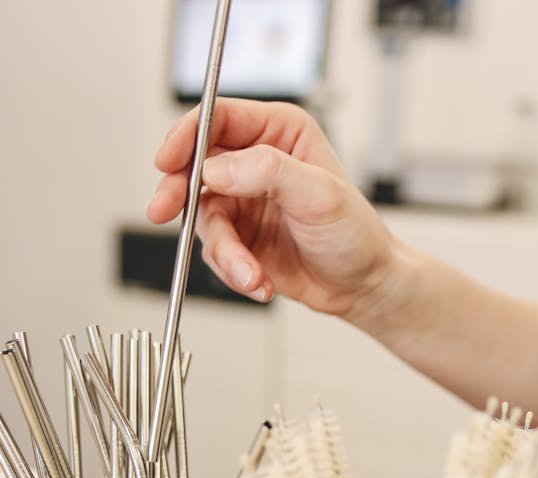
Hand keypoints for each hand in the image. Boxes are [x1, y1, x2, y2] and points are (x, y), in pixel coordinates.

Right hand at [148, 99, 394, 316]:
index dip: (186, 136)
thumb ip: (268, 171)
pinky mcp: (240, 240)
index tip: (168, 161)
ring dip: (225, 252)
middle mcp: (255, 164)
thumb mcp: (319, 195)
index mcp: (278, 133)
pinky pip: (216, 253)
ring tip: (252, 274)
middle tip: (163, 211)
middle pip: (194, 166)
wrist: (363, 287)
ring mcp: (244, 204)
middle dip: (178, 193)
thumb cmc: (356, 234)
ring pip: (203, 219)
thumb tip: (217, 167)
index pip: (217, 119)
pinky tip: (261, 283)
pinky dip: (234, 272)